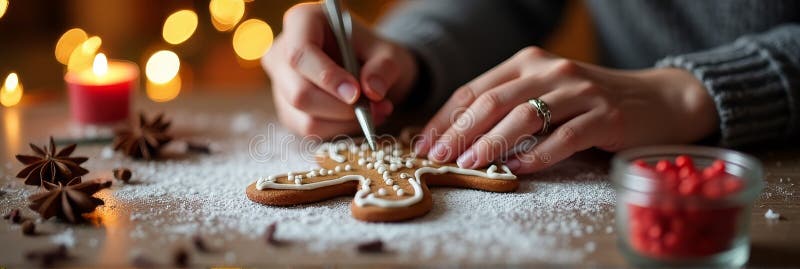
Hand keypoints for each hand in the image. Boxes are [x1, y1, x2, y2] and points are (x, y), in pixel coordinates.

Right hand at [262, 3, 417, 136]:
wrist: (369, 69)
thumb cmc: (374, 54)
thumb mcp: (389, 54)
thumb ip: (384, 68)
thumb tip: (372, 91)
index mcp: (302, 22)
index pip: (301, 54)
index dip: (327, 78)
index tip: (356, 93)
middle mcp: (282, 52)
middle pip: (299, 93)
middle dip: (340, 108)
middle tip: (376, 108)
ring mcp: (281, 84)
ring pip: (304, 118)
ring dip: (345, 123)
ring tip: (376, 112)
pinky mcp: (288, 110)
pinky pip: (310, 131)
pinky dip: (340, 130)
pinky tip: (360, 119)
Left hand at [413, 46, 718, 173]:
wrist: (656, 100)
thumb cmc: (590, 102)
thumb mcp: (545, 93)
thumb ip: (509, 105)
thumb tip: (458, 137)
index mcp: (528, 62)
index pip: (475, 89)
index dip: (447, 118)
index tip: (425, 143)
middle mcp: (551, 70)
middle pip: (494, 101)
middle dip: (460, 131)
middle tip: (439, 156)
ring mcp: (579, 91)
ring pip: (524, 117)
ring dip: (492, 143)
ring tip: (469, 164)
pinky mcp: (604, 115)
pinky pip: (565, 137)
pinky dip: (539, 155)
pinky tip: (519, 169)